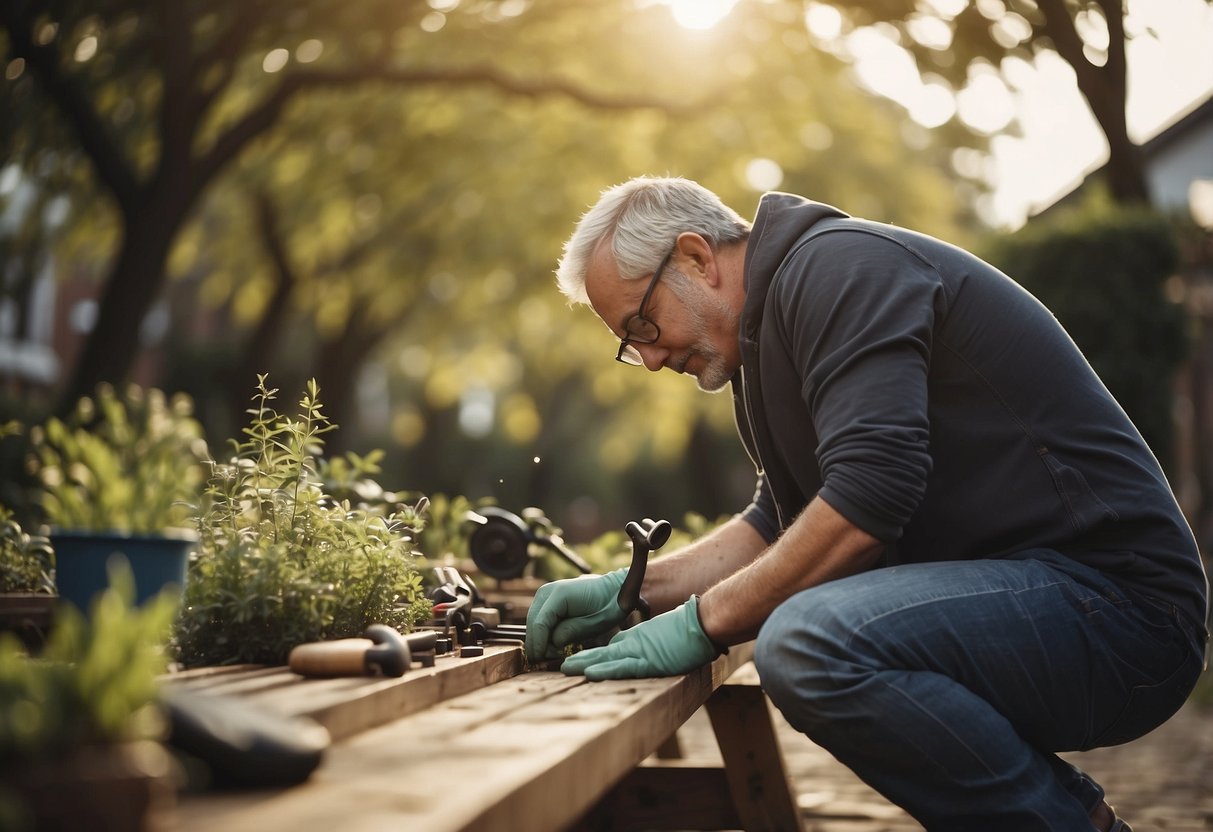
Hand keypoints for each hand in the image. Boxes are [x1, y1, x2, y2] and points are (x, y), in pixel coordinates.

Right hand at [525, 569, 627, 660]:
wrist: (613, 590)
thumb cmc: (608, 606)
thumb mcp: (595, 623)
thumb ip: (571, 631)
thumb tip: (552, 642)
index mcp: (559, 594)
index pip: (540, 623)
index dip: (538, 645)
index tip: (540, 662)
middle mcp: (547, 591)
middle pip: (532, 623)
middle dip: (537, 644)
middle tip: (547, 662)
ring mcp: (545, 594)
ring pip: (533, 623)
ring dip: (539, 639)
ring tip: (554, 654)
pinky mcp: (546, 600)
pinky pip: (539, 620)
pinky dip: (543, 634)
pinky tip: (554, 645)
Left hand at [560, 596, 719, 679]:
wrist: (703, 621)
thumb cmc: (690, 629)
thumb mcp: (665, 637)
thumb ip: (653, 643)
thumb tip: (651, 649)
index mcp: (638, 641)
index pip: (610, 650)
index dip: (593, 656)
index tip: (577, 662)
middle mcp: (635, 645)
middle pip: (602, 652)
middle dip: (581, 659)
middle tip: (560, 666)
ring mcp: (641, 652)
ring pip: (606, 658)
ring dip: (585, 664)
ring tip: (564, 669)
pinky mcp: (649, 659)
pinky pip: (623, 667)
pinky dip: (607, 670)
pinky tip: (590, 673)